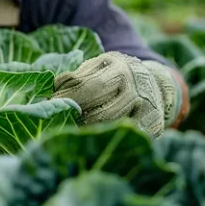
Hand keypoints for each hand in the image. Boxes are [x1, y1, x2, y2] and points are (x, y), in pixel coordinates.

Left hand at [52, 52, 181, 137]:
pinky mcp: (154, 127)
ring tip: (74, 131)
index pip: (90, 86)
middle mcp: (136, 91)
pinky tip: (95, 139)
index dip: (68, 97)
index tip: (50, 103)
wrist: (155, 82)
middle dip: (77, 120)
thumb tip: (53, 88)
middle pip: (101, 113)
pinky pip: (126, 139)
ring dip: (89, 132)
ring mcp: (147, 110)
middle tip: (59, 123)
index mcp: (120, 70)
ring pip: (112, 129)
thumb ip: (77, 75)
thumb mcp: (99, 66)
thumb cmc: (116, 74)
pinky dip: (107, 139)